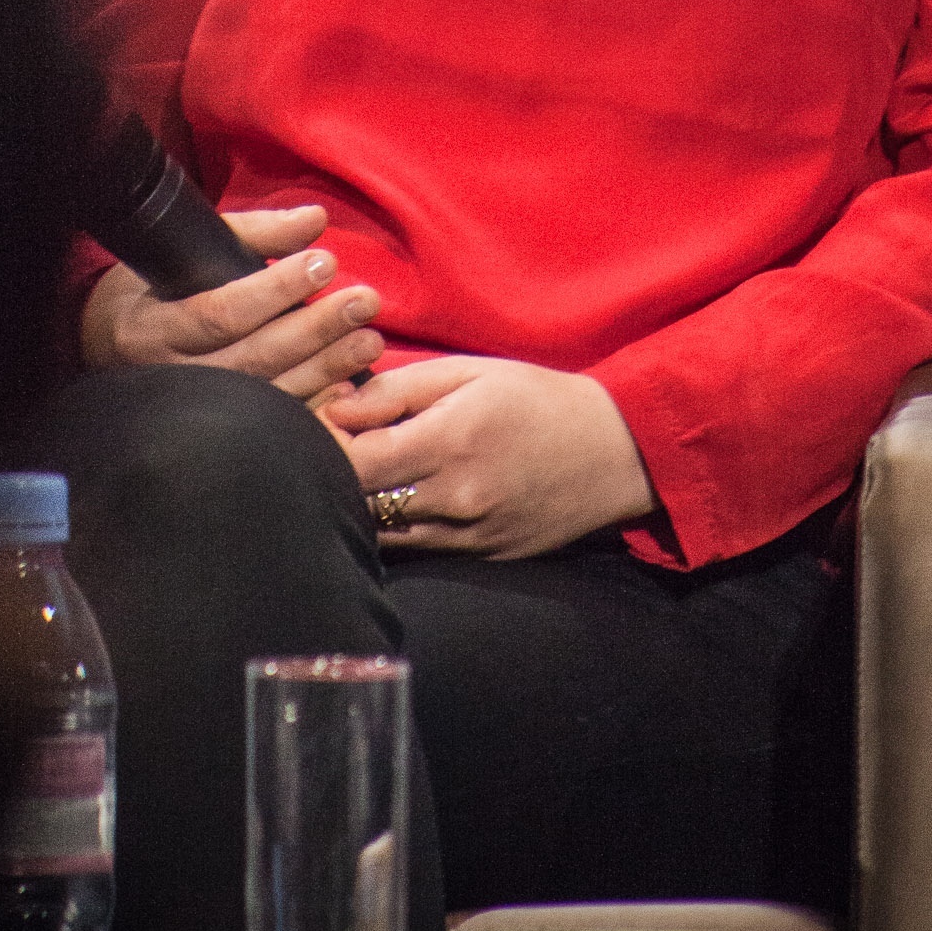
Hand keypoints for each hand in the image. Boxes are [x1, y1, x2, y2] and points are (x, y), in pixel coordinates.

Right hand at [81, 204, 383, 398]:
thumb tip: (315, 219)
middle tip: (365, 301)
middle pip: (252, 358)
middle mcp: (169, 379)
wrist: (108, 347)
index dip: (277, 289)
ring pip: (266, 395)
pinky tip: (349, 390)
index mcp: (152, 329)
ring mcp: (191, 415)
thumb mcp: (187, 250)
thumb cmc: (154, 288)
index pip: (221, 313)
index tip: (325, 261)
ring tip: (370, 340)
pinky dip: (313, 410)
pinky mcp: (215, 434)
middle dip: (315, 329)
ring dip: (325, 368)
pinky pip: (270, 425)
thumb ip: (254, 232)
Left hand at [319, 355, 654, 558]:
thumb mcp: (473, 372)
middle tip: (330, 448)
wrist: (613, 452)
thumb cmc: (538, 398)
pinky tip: (404, 498)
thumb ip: (401, 388)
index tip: (318, 424)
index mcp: (451, 439)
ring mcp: (468, 535)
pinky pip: (419, 548)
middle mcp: (455, 496)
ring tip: (367, 473)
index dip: (325, 444)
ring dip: (366, 505)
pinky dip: (400, 526)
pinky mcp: (481, 558)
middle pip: (362, 501)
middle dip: (337, 475)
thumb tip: (341, 406)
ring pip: (385, 533)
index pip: (356, 460)